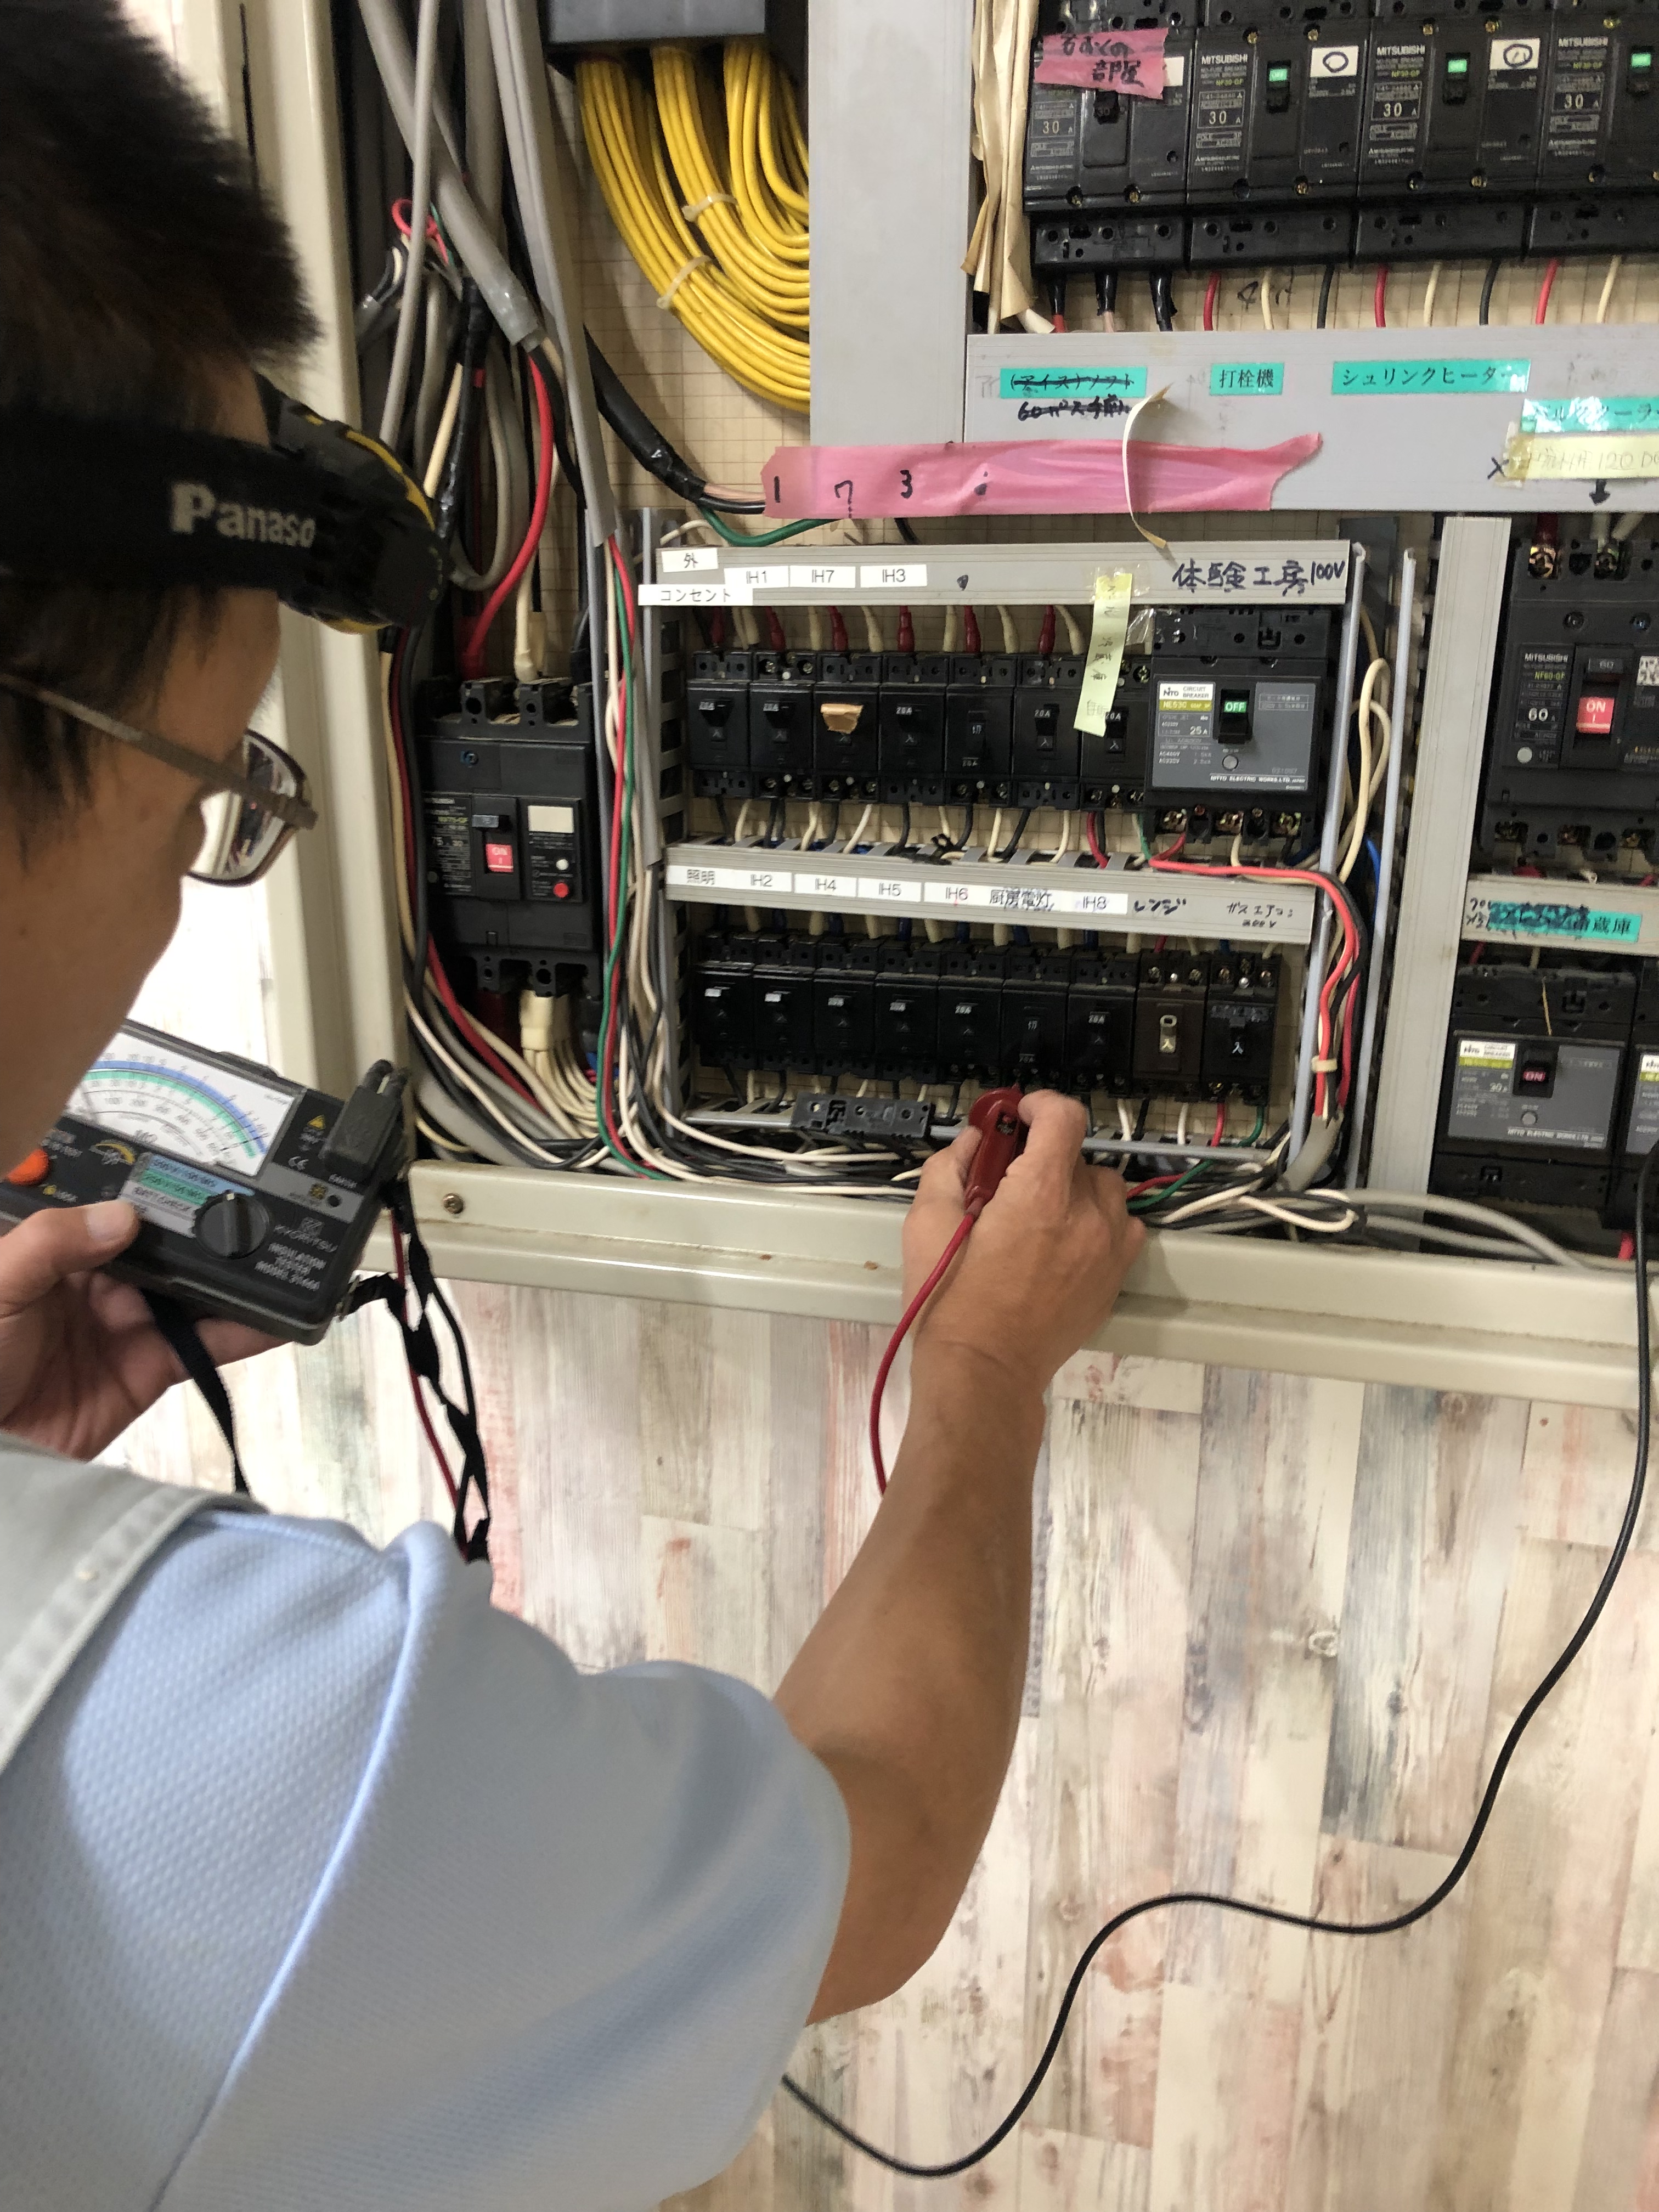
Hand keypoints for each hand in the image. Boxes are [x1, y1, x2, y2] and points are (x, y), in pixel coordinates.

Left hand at [0, 1202, 275, 1460]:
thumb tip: (125, 1215)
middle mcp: (96, 1279)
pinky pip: (206, 1344)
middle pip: (161, 1242)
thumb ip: (50, 1243)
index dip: (147, 1179)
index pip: (107, 1203)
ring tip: (282, 1245)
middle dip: (204, 1220)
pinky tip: (281, 1314)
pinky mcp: (151, 1368)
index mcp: (53, 1248)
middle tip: (258, 1194)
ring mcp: (127, 1322)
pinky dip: (247, 1330)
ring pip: (192, 1288)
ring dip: (234, 1272)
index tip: (193, 1153)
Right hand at [902, 1091, 1142, 1399]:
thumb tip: (974, 1142)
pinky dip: (1097, 1222)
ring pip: (1105, 1189)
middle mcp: (1086, 1214)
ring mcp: (1109, 1248)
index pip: (1063, 1116)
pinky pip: (1121, 1226)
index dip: (1039, 1105)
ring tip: (1038, 1216)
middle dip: (1043, 1158)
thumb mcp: (926, 1223)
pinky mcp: (1116, 1276)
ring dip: (1074, 1188)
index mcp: (1039, 1194)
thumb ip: (950, 1167)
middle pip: (1078, 1155)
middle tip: (1007, 1184)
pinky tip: (1063, 1242)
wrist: (984, 1371)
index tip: (1020, 1115)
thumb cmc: (949, 1301)